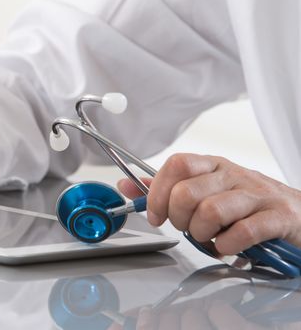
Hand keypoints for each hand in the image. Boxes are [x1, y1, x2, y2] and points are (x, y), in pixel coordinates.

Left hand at [117, 153, 300, 254]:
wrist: (298, 215)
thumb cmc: (246, 205)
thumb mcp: (205, 191)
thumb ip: (165, 189)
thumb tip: (128, 185)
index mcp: (213, 166)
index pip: (176, 165)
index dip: (158, 192)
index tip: (156, 215)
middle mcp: (233, 175)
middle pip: (187, 192)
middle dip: (179, 219)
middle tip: (188, 228)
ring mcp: (257, 194)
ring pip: (210, 211)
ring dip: (202, 234)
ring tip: (210, 238)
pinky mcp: (277, 216)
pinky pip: (241, 232)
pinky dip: (227, 246)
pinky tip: (227, 246)